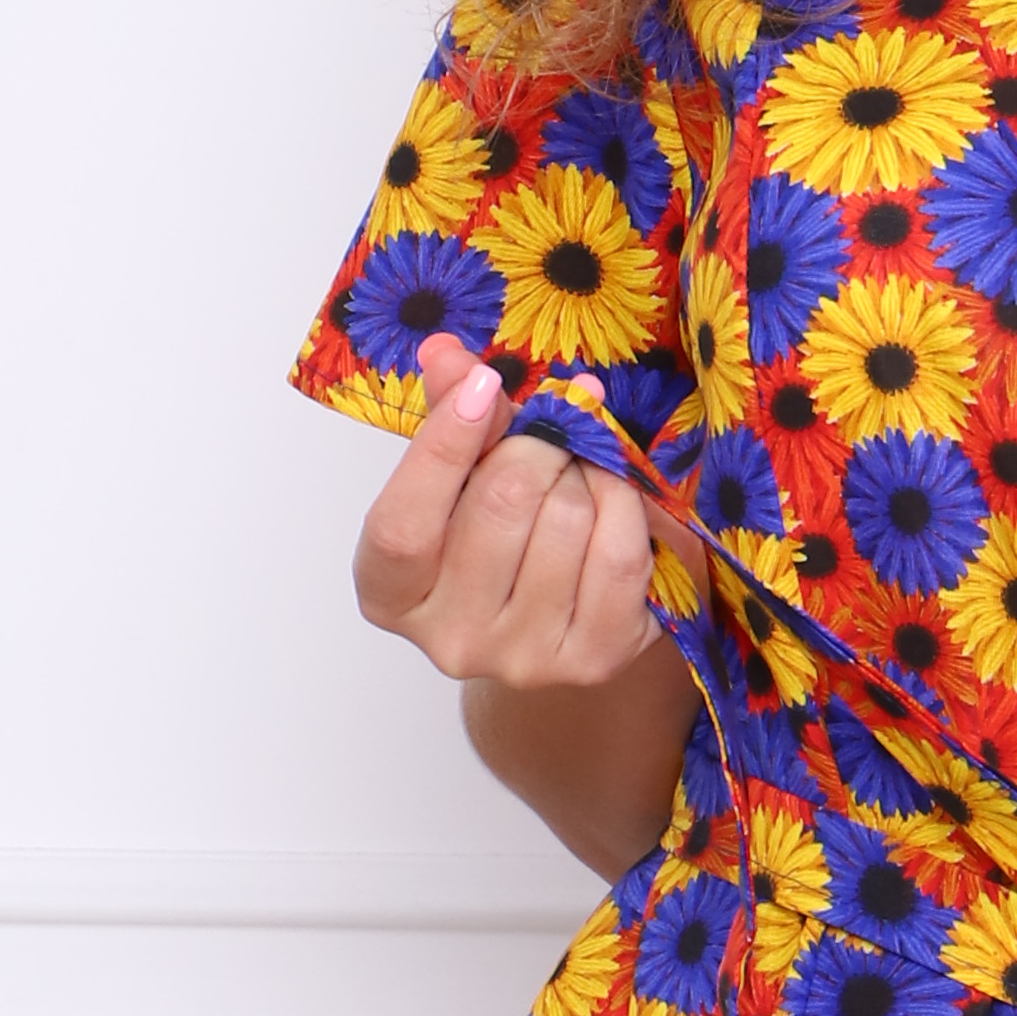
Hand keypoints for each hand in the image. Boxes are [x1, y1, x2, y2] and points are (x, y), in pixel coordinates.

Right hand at [355, 341, 655, 691]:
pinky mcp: (593, 660)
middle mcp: (450, 640)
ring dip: (584, 473)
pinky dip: (625, 507)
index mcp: (391, 593)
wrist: (561, 619)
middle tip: (554, 428)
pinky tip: (615, 495)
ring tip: (578, 472)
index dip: (445, 445)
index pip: (404, 525)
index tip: (483, 382)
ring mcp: (522, 658)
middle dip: (536, 446)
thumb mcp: (459, 477)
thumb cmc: (495, 536)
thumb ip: (451, 415)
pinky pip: (620, 556)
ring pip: (567, 522)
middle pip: (500, 506)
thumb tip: (447, 355)